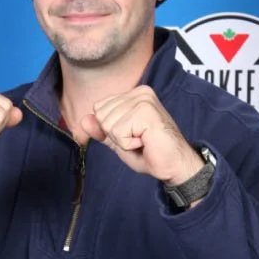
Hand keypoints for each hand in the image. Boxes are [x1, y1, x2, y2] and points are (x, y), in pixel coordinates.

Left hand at [79, 86, 199, 184]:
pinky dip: (129, 144)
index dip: (110, 130)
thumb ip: (101, 130)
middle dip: (116, 135)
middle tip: (139, 140)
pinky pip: (118, 132)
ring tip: (144, 141)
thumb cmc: (151, 153)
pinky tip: (146, 142)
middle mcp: (139, 92)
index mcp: (133, 95)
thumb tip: (84, 120)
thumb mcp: (119, 141)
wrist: (174, 166)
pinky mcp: (146, 111)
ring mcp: (143, 100)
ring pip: (108, 124)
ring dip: (123, 141)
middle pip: (101, 115)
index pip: (99, 108)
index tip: (133, 135)